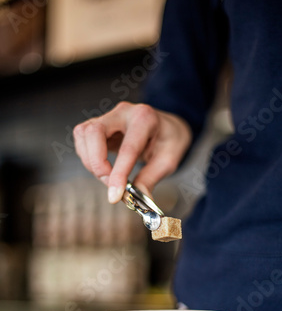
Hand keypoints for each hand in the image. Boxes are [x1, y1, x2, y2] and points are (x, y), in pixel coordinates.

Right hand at [73, 102, 191, 201]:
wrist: (167, 127)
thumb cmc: (169, 140)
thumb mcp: (168, 161)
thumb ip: (150, 179)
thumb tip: (137, 199)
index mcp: (145, 118)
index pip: (127, 148)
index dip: (118, 174)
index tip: (115, 196)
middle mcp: (124, 112)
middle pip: (94, 132)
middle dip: (97, 164)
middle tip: (109, 184)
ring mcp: (109, 116)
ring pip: (84, 134)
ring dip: (90, 161)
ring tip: (109, 176)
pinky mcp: (98, 124)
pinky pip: (82, 138)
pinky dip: (88, 157)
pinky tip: (103, 166)